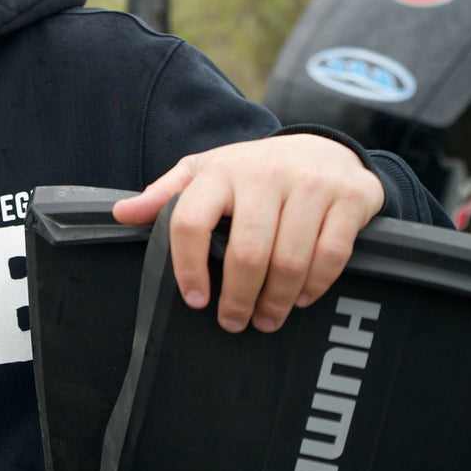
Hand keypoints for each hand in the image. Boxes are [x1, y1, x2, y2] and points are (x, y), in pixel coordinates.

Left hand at [112, 134, 383, 333]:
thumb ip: (165, 196)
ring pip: (290, 259)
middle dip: (238, 298)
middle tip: (234, 322)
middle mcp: (264, 174)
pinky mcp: (349, 198)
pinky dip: (315, 286)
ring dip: (276, 301)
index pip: (190, 221)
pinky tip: (300, 299)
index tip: (194, 299)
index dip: (187, 266)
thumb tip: (121, 213)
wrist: (322, 148)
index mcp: (220, 170)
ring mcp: (309, 185)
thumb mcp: (206, 173)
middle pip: (246, 251)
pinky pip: (331, 255)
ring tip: (266, 319)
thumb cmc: (253, 171)